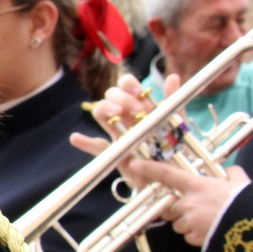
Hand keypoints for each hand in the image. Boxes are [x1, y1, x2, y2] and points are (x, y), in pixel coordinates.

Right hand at [70, 72, 177, 189]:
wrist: (169, 175)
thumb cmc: (172, 146)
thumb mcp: (176, 121)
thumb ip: (173, 100)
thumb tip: (173, 76)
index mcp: (139, 105)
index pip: (125, 86)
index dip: (128, 84)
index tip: (139, 92)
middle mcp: (125, 116)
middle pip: (111, 95)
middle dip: (122, 98)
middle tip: (137, 110)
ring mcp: (116, 133)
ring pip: (100, 112)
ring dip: (104, 108)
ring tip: (116, 115)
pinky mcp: (113, 152)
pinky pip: (95, 146)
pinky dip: (84, 142)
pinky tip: (76, 138)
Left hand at [127, 162, 245, 245]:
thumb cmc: (250, 204)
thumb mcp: (241, 183)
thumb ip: (232, 174)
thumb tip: (229, 171)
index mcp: (197, 186)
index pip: (167, 174)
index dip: (149, 169)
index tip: (134, 164)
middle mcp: (188, 203)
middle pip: (168, 207)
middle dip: (176, 210)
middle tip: (194, 209)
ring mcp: (189, 222)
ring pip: (178, 224)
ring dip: (188, 224)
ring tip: (209, 222)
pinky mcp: (194, 238)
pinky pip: (188, 237)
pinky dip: (196, 236)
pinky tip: (213, 233)